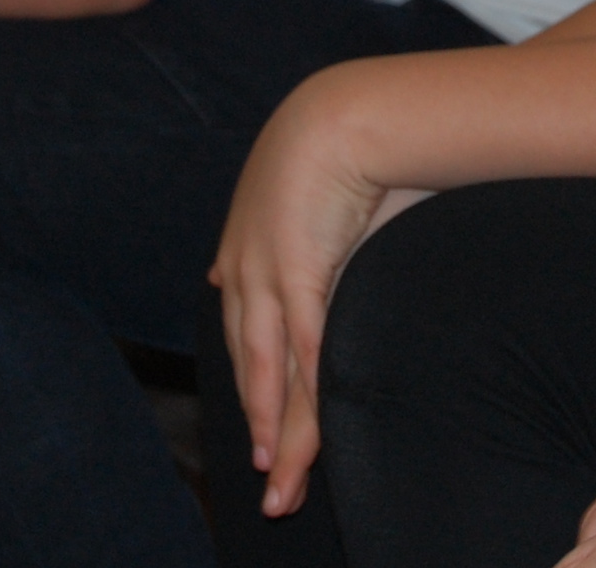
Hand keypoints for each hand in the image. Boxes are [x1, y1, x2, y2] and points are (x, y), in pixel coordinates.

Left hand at [210, 71, 398, 515]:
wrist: (348, 109)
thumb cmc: (350, 142)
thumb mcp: (331, 195)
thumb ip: (329, 232)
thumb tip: (348, 237)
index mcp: (248, 247)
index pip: (251, 334)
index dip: (258, 385)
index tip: (263, 425)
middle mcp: (244, 267)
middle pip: (253, 367)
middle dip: (262, 428)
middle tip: (272, 484)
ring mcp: (265, 274)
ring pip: (271, 374)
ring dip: (279, 434)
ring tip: (283, 486)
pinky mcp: (295, 274)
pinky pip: (301, 352)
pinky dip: (301, 401)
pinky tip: (302, 442)